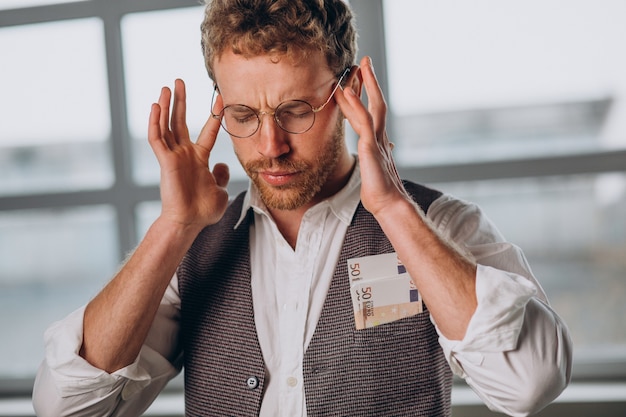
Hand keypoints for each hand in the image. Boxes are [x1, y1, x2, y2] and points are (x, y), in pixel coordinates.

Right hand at [148, 79, 229, 229]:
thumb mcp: (220, 190)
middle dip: (181, 101)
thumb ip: (220, 175)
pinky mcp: (165, 161)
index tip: (220, 98)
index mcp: (199, 159)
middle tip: (179, 81)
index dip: (214, 115)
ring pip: (167, 126)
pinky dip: (155, 122)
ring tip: (167, 87)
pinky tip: (156, 106)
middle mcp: (185, 154)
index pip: (208, 132)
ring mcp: (174, 157)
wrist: (190, 222)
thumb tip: (221, 164)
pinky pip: (157, 139)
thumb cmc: (204, 211)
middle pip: (181, 122)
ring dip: (166, 106)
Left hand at [336, 56, 410, 216]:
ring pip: (372, 106)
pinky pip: (363, 121)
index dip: (365, 94)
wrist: (389, 204)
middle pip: (376, 102)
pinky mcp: (371, 147)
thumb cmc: (380, 191)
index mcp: (378, 141)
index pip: (371, 112)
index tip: (359, 78)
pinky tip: (346, 92)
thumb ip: (377, 156)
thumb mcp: (375, 169)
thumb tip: (388, 146)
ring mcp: (377, 140)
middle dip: (369, 81)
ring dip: (365, 85)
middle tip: (364, 61)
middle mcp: (380, 136)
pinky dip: (354, 105)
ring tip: (358, 66)